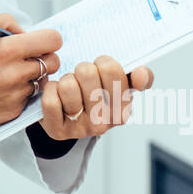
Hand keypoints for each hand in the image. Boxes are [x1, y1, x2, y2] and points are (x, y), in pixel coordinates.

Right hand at [0, 13, 60, 134]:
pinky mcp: (12, 112)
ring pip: (41, 82)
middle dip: (43, 58)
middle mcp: (14, 73)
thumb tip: (23, 31)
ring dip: (30, 77)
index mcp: (6, 49)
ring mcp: (15, 95)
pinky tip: (0, 90)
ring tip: (8, 75)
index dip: (49, 39)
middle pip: (53, 63)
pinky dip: (19, 94)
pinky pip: (28, 99)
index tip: (44, 42)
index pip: (52, 40)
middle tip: (28, 58)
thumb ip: (4, 22)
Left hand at [36, 55, 153, 140]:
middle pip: (86, 72)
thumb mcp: (121, 86)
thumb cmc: (98, 95)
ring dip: (65, 80)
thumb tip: (142, 73)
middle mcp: (104, 123)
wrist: (71, 118)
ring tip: (71, 89)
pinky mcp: (58, 131)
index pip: (111, 69)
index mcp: (123, 109)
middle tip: (83, 80)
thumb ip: (139, 77)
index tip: (102, 70)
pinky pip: (50, 99)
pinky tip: (57, 96)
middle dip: (82, 69)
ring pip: (67, 85)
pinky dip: (50, 91)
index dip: (102, 62)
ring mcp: (80, 129)